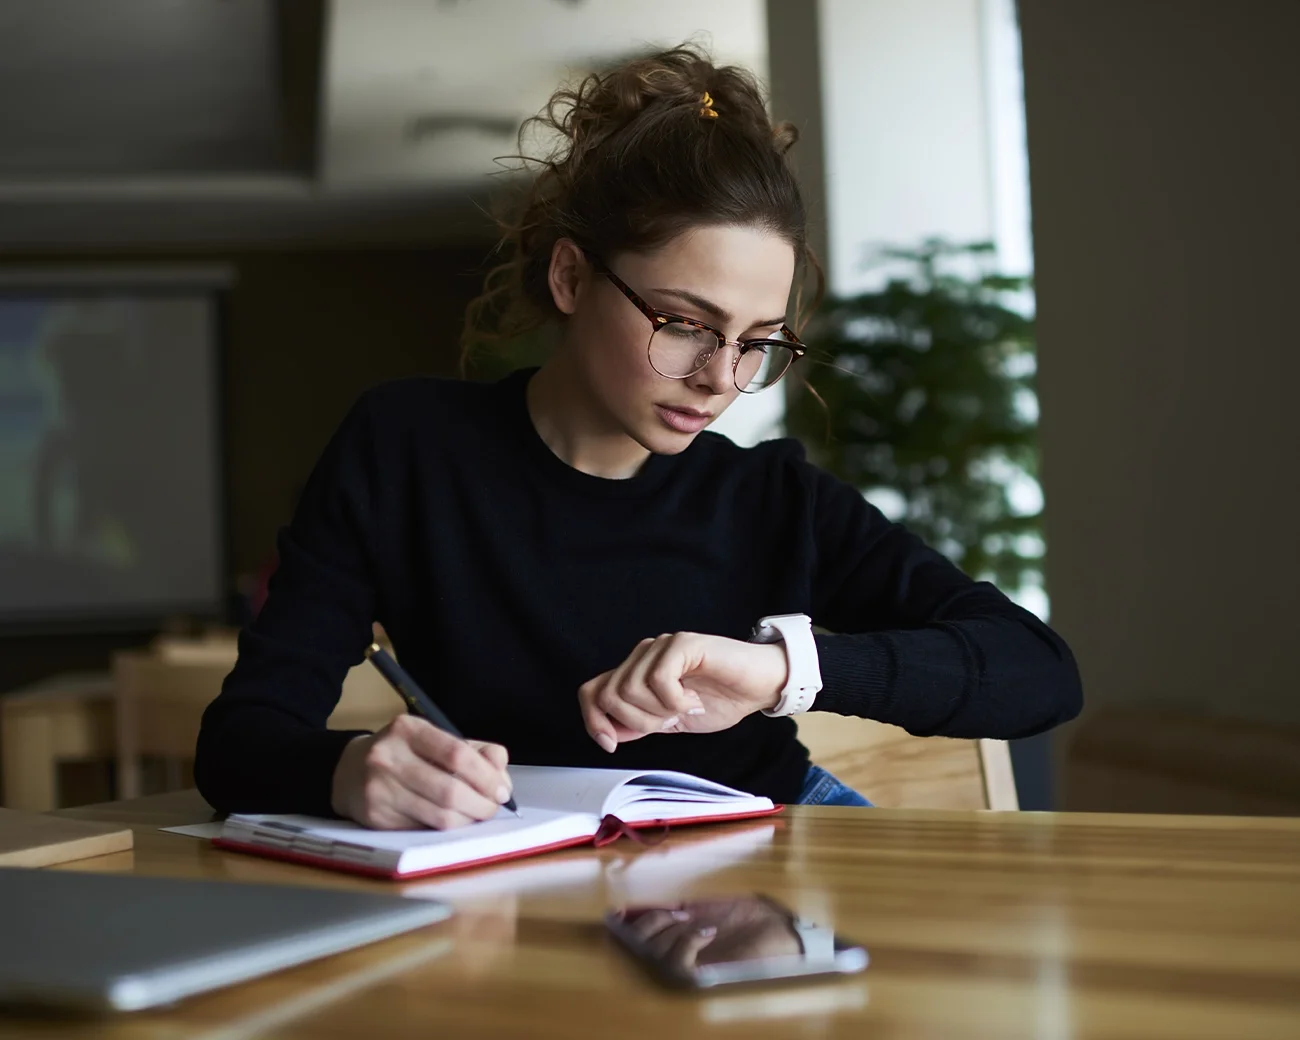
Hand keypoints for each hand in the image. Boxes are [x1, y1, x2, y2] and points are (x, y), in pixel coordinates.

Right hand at [331, 713, 512, 829]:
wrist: (349, 771)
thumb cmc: (405, 755)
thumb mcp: (436, 740)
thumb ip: (475, 751)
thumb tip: (501, 774)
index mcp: (408, 729)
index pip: (456, 754)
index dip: (486, 776)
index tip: (502, 790)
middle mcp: (388, 757)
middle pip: (450, 790)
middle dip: (481, 805)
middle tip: (493, 808)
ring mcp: (379, 789)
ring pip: (439, 816)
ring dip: (467, 821)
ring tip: (475, 816)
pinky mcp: (375, 817)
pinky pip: (423, 830)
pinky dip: (445, 829)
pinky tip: (451, 822)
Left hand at [578, 632, 787, 751]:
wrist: (759, 687)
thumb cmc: (721, 700)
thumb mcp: (671, 721)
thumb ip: (639, 723)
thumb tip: (608, 733)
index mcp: (637, 672)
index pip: (592, 691)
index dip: (592, 721)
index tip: (611, 745)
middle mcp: (643, 655)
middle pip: (608, 694)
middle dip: (637, 721)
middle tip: (670, 721)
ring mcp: (662, 646)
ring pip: (630, 688)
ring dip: (659, 711)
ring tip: (686, 708)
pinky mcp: (683, 644)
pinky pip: (659, 678)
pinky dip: (675, 700)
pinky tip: (694, 700)